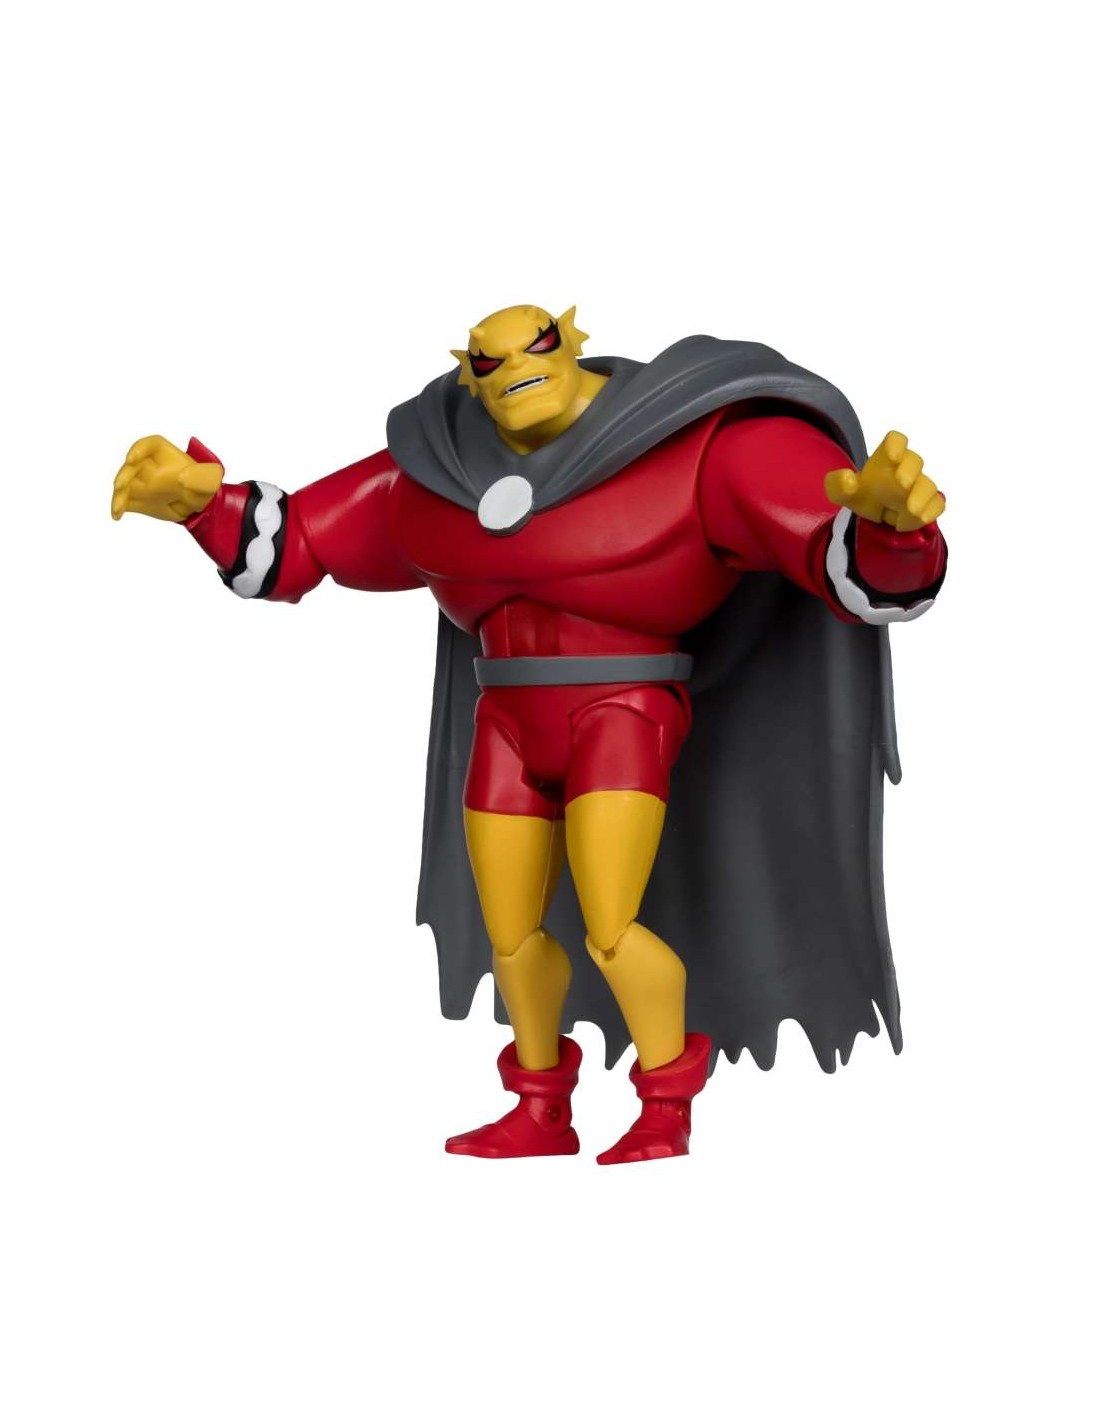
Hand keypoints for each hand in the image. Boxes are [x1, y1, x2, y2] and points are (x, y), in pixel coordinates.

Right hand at [111, 435, 222, 521]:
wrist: (199, 504)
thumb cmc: (203, 484)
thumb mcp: (210, 480)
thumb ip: (201, 477)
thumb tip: (182, 479)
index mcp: (165, 454)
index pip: (149, 445)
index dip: (138, 450)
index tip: (131, 459)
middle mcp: (148, 464)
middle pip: (132, 466)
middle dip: (124, 474)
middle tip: (120, 485)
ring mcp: (140, 481)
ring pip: (125, 485)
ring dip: (118, 495)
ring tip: (117, 507)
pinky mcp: (137, 497)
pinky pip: (125, 500)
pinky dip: (119, 507)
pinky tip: (117, 515)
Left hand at [824, 431, 944, 532]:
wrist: (876, 513)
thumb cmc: (863, 494)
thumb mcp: (842, 491)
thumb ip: (837, 484)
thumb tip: (847, 478)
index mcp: (886, 457)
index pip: (895, 441)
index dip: (896, 444)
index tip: (891, 455)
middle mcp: (905, 468)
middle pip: (914, 461)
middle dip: (910, 470)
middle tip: (902, 483)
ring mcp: (919, 486)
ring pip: (927, 485)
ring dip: (921, 496)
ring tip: (911, 509)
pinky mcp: (928, 503)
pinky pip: (936, 504)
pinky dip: (931, 510)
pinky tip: (921, 517)